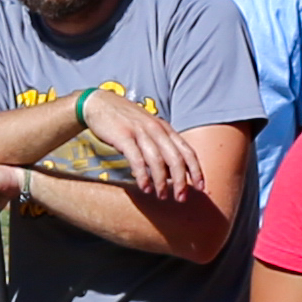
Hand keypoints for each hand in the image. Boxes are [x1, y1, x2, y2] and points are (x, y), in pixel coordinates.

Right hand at [82, 94, 203, 195]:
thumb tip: (170, 173)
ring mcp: (140, 132)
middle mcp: (156, 129)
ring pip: (158, 161)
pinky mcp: (124, 137)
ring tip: (162, 197)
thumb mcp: (148, 129)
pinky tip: (144, 188)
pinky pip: (137, 160)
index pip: (187, 151)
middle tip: (181, 198)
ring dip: (161, 182)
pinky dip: (143, 176)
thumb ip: (160, 146)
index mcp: (165, 128)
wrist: (99, 103)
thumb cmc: (124, 120)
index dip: (196, 171)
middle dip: (181, 181)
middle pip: (176, 159)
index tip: (201, 188)